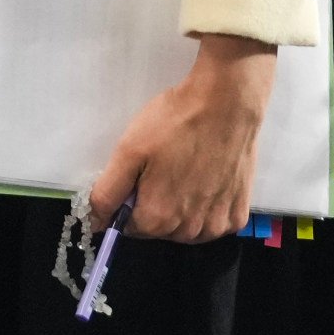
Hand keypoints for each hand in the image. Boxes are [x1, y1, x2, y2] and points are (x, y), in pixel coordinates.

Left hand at [91, 35, 277, 242]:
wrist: (227, 103)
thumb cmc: (176, 122)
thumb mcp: (129, 151)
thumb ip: (107, 193)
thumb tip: (95, 222)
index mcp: (157, 219)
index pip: (129, 226)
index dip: (129, 199)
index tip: (140, 174)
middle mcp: (188, 231)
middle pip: (159, 229)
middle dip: (155, 204)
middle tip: (164, 167)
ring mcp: (217, 225)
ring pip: (186, 229)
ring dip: (182, 209)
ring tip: (187, 172)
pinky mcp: (238, 215)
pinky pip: (214, 223)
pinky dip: (208, 208)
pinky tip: (208, 179)